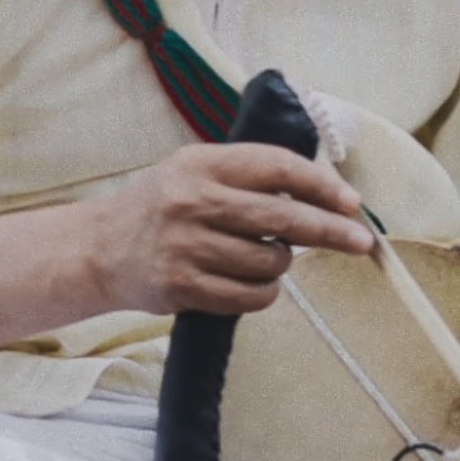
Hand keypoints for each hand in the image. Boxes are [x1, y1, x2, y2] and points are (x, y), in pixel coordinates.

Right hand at [86, 143, 374, 315]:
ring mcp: (185, 246)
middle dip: (331, 231)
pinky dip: (264, 293)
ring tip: (266, 257)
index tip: (351, 202)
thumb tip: (324, 192)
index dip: (321, 185)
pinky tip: (254, 283)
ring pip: (270, 261)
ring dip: (282, 264)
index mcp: (202, 164)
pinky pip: (249, 297)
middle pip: (282, 217)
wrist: (97, 248)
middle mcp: (192, 201)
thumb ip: (250, 174)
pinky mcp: (181, 287)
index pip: (277, 168)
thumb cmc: (162, 205)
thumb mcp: (196, 169)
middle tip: (362, 242)